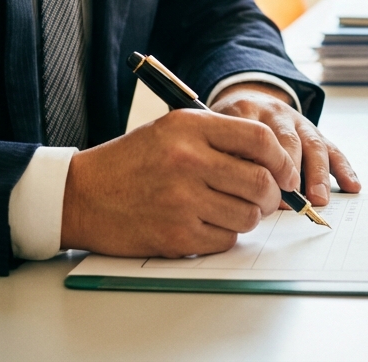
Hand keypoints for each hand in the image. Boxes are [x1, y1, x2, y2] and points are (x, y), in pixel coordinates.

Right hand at [60, 108, 299, 256]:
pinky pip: (225, 240)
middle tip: (267, 197)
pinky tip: (207, 223)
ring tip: (232, 209)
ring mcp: (182, 200)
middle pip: (260, 181)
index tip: (285, 171)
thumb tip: (272, 161)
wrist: (82, 194)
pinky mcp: (177, 235)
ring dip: (248, 216)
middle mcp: (188, 160)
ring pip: (248, 215)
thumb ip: (219, 137)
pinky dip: (224, 235)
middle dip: (272, 194)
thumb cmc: (131, 161)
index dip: (281, 159)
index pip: (259, 139)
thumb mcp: (172, 130)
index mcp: (190, 128)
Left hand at [210, 82, 361, 207]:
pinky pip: (333, 149)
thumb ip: (227, 156)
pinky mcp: (315, 132)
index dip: (262, 163)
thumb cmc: (228, 126)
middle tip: (294, 198)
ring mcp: (299, 121)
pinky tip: (352, 185)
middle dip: (292, 171)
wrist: (247, 97)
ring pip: (313, 144)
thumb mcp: (217, 133)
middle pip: (289, 140)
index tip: (263, 188)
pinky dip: (344, 168)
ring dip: (317, 174)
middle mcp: (276, 113)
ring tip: (318, 199)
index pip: (257, 136)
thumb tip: (246, 194)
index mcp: (246, 111)